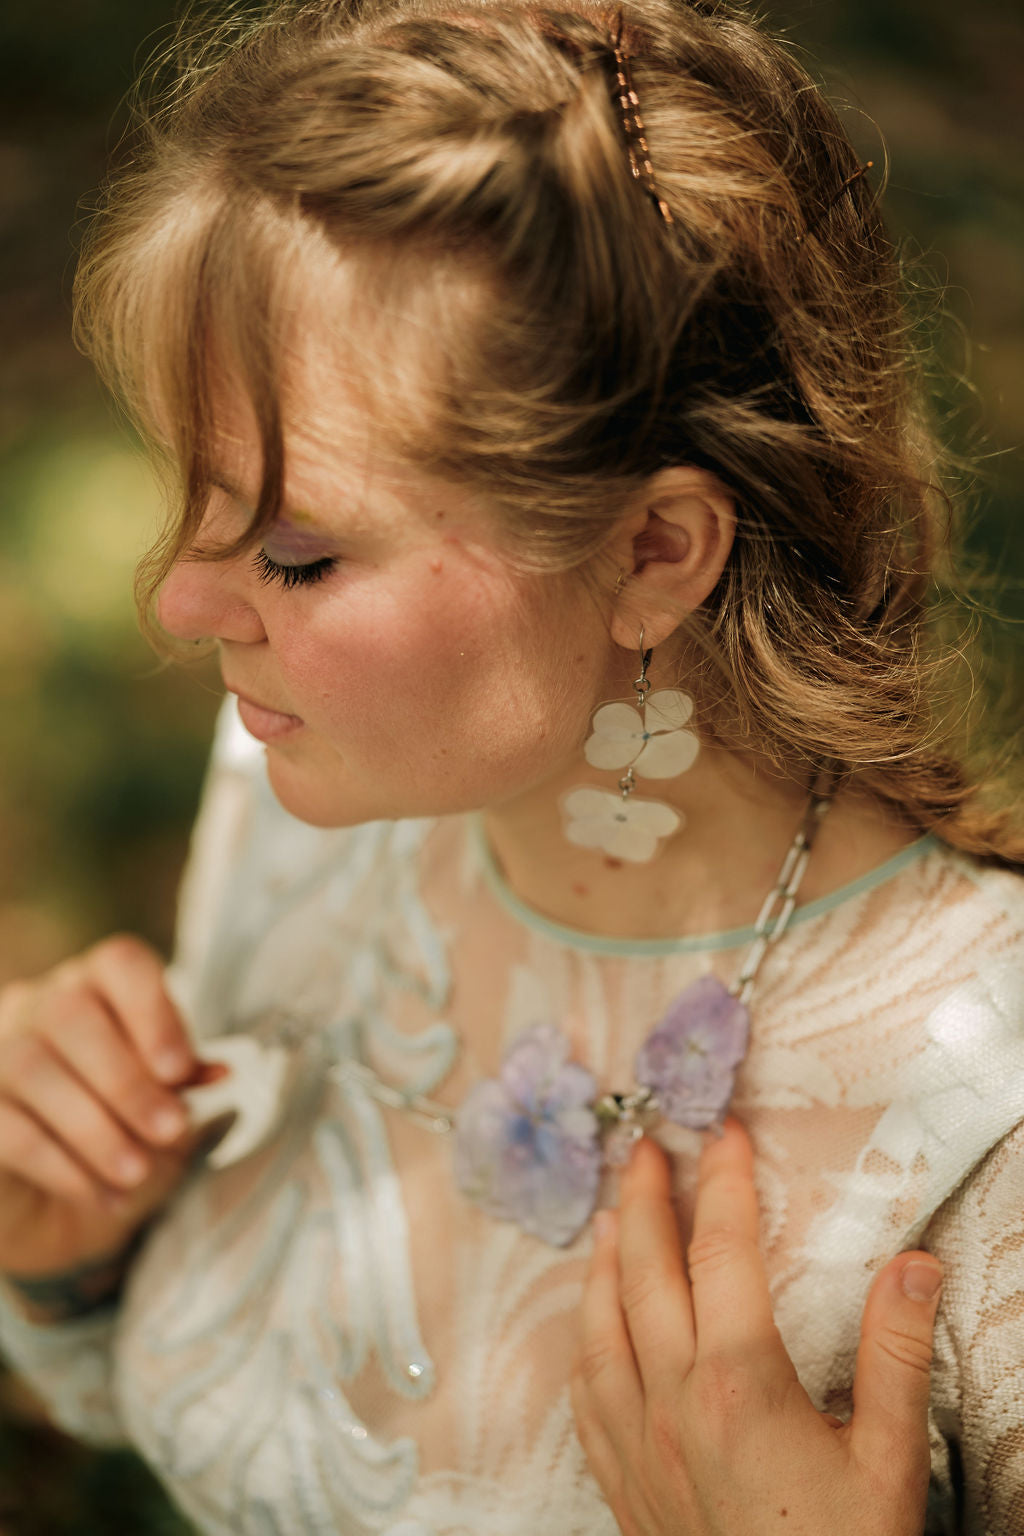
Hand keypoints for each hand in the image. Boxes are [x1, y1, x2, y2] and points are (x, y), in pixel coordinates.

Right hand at [0, 935, 218, 1292]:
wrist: (59, 1209)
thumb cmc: (122, 1136)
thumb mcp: (166, 1107)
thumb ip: (187, 1084)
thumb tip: (219, 1073)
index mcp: (99, 987)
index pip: (121, 964)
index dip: (153, 1010)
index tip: (180, 1069)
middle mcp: (41, 1005)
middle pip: (73, 1014)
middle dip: (127, 1080)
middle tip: (169, 1130)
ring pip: (33, 1067)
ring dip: (94, 1126)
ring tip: (136, 1171)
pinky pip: (6, 1126)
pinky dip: (61, 1163)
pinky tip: (100, 1193)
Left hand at [570, 1116, 941, 1535]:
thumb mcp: (888, 1460)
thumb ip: (894, 1353)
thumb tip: (911, 1264)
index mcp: (737, 1384)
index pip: (720, 1252)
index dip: (722, 1184)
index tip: (726, 1135)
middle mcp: (672, 1401)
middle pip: (643, 1272)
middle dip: (642, 1199)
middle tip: (644, 1148)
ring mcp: (639, 1443)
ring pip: (599, 1324)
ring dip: (602, 1259)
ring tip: (607, 1216)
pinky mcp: (623, 1482)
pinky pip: (585, 1392)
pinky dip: (584, 1339)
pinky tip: (591, 1325)